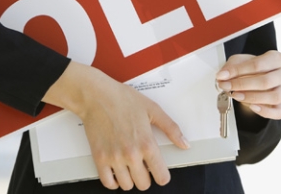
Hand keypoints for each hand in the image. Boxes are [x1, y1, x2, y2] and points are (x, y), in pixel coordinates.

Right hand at [42, 61, 189, 190]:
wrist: (96, 96)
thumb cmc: (122, 99)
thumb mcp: (152, 109)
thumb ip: (171, 128)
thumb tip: (184, 144)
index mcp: (147, 144)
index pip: (162, 177)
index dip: (162, 175)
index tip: (159, 170)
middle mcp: (131, 154)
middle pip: (144, 184)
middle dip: (146, 177)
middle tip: (143, 166)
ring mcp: (114, 158)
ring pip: (127, 186)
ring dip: (130, 179)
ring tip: (129, 167)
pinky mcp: (99, 158)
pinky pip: (107, 182)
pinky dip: (113, 182)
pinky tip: (116, 173)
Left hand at [216, 50, 280, 119]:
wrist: (255, 77)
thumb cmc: (250, 68)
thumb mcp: (239, 61)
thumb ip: (231, 67)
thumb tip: (222, 76)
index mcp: (277, 59)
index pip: (258, 64)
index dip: (238, 70)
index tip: (223, 75)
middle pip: (266, 81)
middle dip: (242, 85)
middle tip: (226, 86)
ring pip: (274, 97)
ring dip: (251, 97)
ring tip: (235, 95)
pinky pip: (278, 112)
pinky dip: (264, 111)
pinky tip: (252, 107)